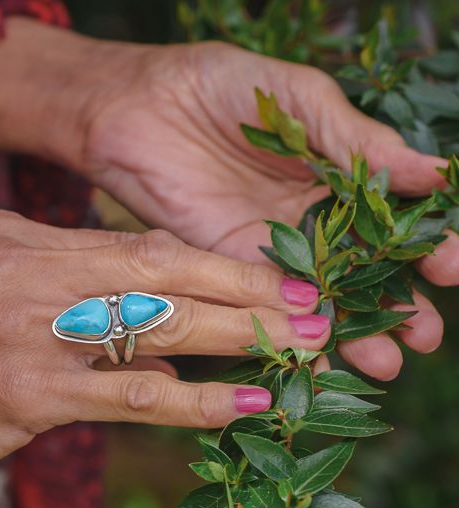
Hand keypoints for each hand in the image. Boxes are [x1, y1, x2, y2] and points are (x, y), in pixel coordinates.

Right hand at [0, 211, 330, 507]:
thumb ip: (59, 303)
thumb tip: (148, 326)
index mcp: (10, 236)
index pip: (134, 241)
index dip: (211, 261)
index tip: (269, 278)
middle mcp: (20, 268)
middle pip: (159, 268)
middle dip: (244, 289)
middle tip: (309, 308)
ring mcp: (23, 329)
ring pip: (156, 322)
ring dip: (237, 339)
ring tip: (301, 352)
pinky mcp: (23, 393)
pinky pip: (129, 392)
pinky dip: (193, 398)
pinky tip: (243, 406)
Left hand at [82, 41, 455, 379]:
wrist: (138, 106)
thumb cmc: (220, 86)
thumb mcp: (300, 101)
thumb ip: (358, 142)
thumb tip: (435, 174)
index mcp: (337, 175)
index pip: (393, 220)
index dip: (426, 246)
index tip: (452, 268)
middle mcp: (308, 220)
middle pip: (364, 273)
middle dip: (398, 307)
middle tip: (424, 338)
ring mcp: (269, 249)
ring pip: (320, 300)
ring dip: (354, 333)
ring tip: (387, 363)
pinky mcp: (226, 268)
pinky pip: (265, 308)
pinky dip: (291, 336)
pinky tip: (319, 362)